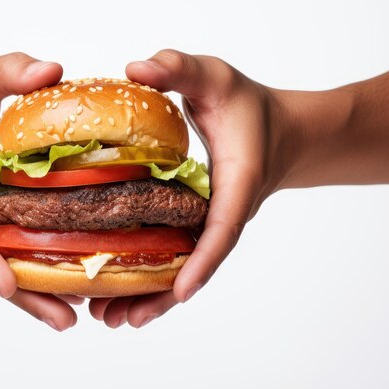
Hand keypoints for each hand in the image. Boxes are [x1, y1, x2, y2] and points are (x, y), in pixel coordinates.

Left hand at [90, 49, 285, 327]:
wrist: (279, 132)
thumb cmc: (249, 105)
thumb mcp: (216, 77)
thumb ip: (180, 68)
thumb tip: (134, 67)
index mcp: (236, 184)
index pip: (222, 228)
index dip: (203, 261)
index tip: (180, 290)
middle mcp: (225, 214)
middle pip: (196, 265)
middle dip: (160, 296)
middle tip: (116, 321)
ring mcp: (212, 224)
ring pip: (183, 269)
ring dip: (149, 297)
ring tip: (108, 320)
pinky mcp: (200, 223)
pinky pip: (177, 256)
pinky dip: (153, 277)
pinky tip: (120, 292)